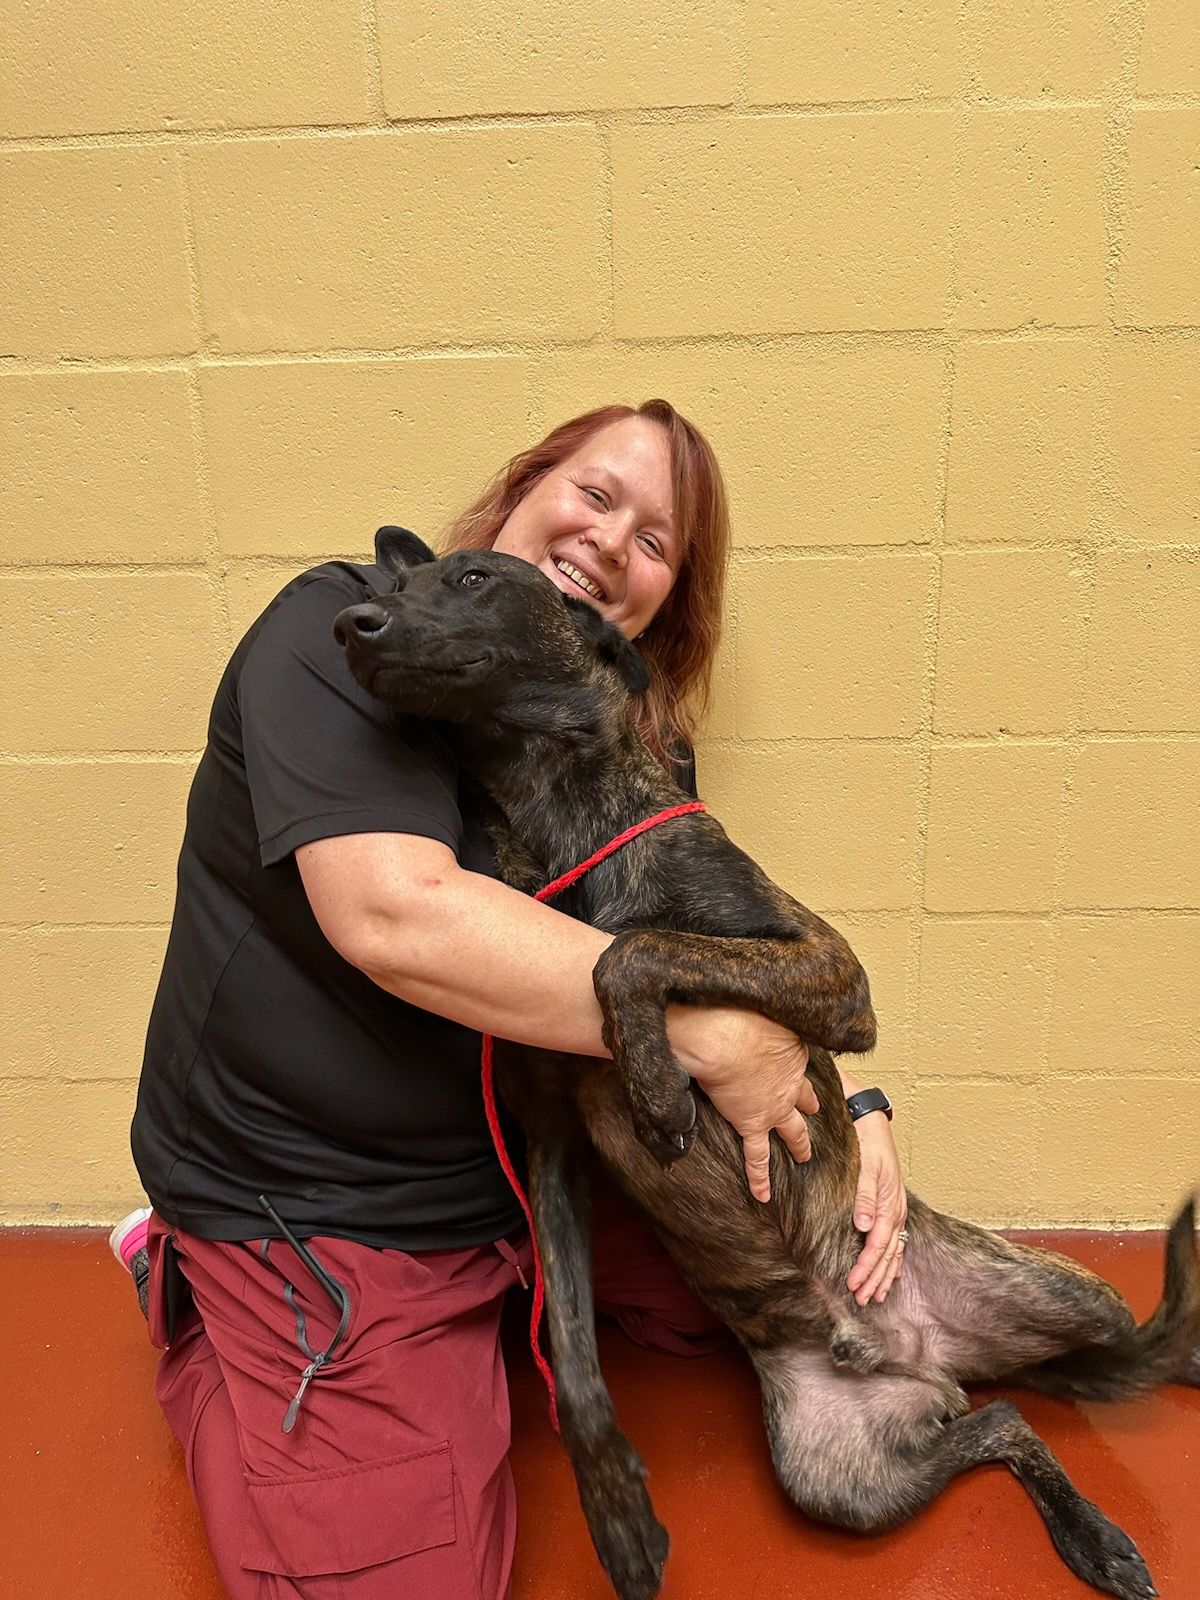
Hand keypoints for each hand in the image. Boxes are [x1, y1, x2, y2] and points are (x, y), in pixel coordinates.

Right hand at [665, 1005, 816, 1202]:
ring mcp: (774, 1107)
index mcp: (794, 1052)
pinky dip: (760, 1177)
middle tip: (817, 1115)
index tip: (805, 1075)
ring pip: (792, 1131)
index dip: (803, 1070)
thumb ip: (765, 1013)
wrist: (722, 1037)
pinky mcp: (751, 1124)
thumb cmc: (737, 1014)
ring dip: (799, 1145)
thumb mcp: (762, 1006)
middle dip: (811, 1108)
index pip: (802, 1064)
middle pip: (806, 1100)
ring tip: (805, 1158)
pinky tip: (763, 1194)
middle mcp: (790, 1083)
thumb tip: (761, 994)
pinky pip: (757, 1157)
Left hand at [846, 1109, 907, 1305]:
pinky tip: (891, 1270)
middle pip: (887, 1253)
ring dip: (885, 1274)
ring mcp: (895, 1207)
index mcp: (888, 1203)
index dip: (866, 1267)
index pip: (877, 1245)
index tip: (853, 1285)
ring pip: (894, 1250)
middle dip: (875, 1278)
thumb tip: (863, 1226)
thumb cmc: (866, 1142)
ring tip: (876, 1295)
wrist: (870, 1121)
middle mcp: (894, 1209)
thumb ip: (864, 1196)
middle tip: (862, 1300)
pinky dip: (893, 1259)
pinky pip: (896, 1239)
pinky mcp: (891, 1203)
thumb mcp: (865, 1166)